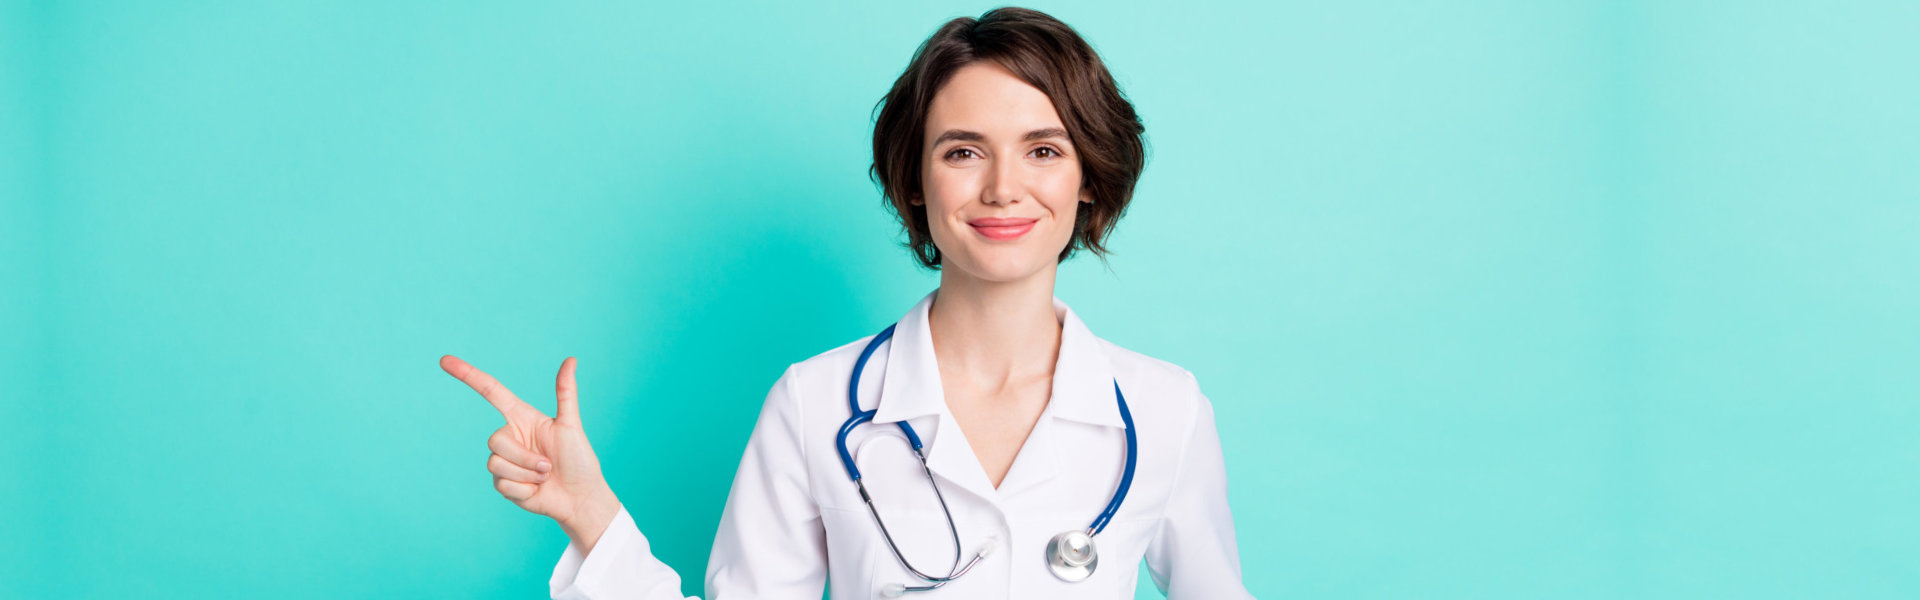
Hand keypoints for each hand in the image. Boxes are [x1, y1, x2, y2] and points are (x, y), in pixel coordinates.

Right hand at [442, 355, 619, 540]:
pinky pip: (502, 485)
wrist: (580, 497)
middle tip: (547, 466)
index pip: (491, 392)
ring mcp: (505, 462)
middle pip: (494, 441)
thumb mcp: (571, 425)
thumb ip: (566, 393)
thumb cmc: (579, 460)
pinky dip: (524, 490)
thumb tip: (571, 359)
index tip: (445, 360)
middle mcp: (510, 437)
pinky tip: (537, 491)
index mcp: (522, 418)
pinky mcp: (503, 485)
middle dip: (523, 457)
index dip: (468, 375)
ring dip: (526, 474)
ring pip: (495, 464)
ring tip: (544, 477)